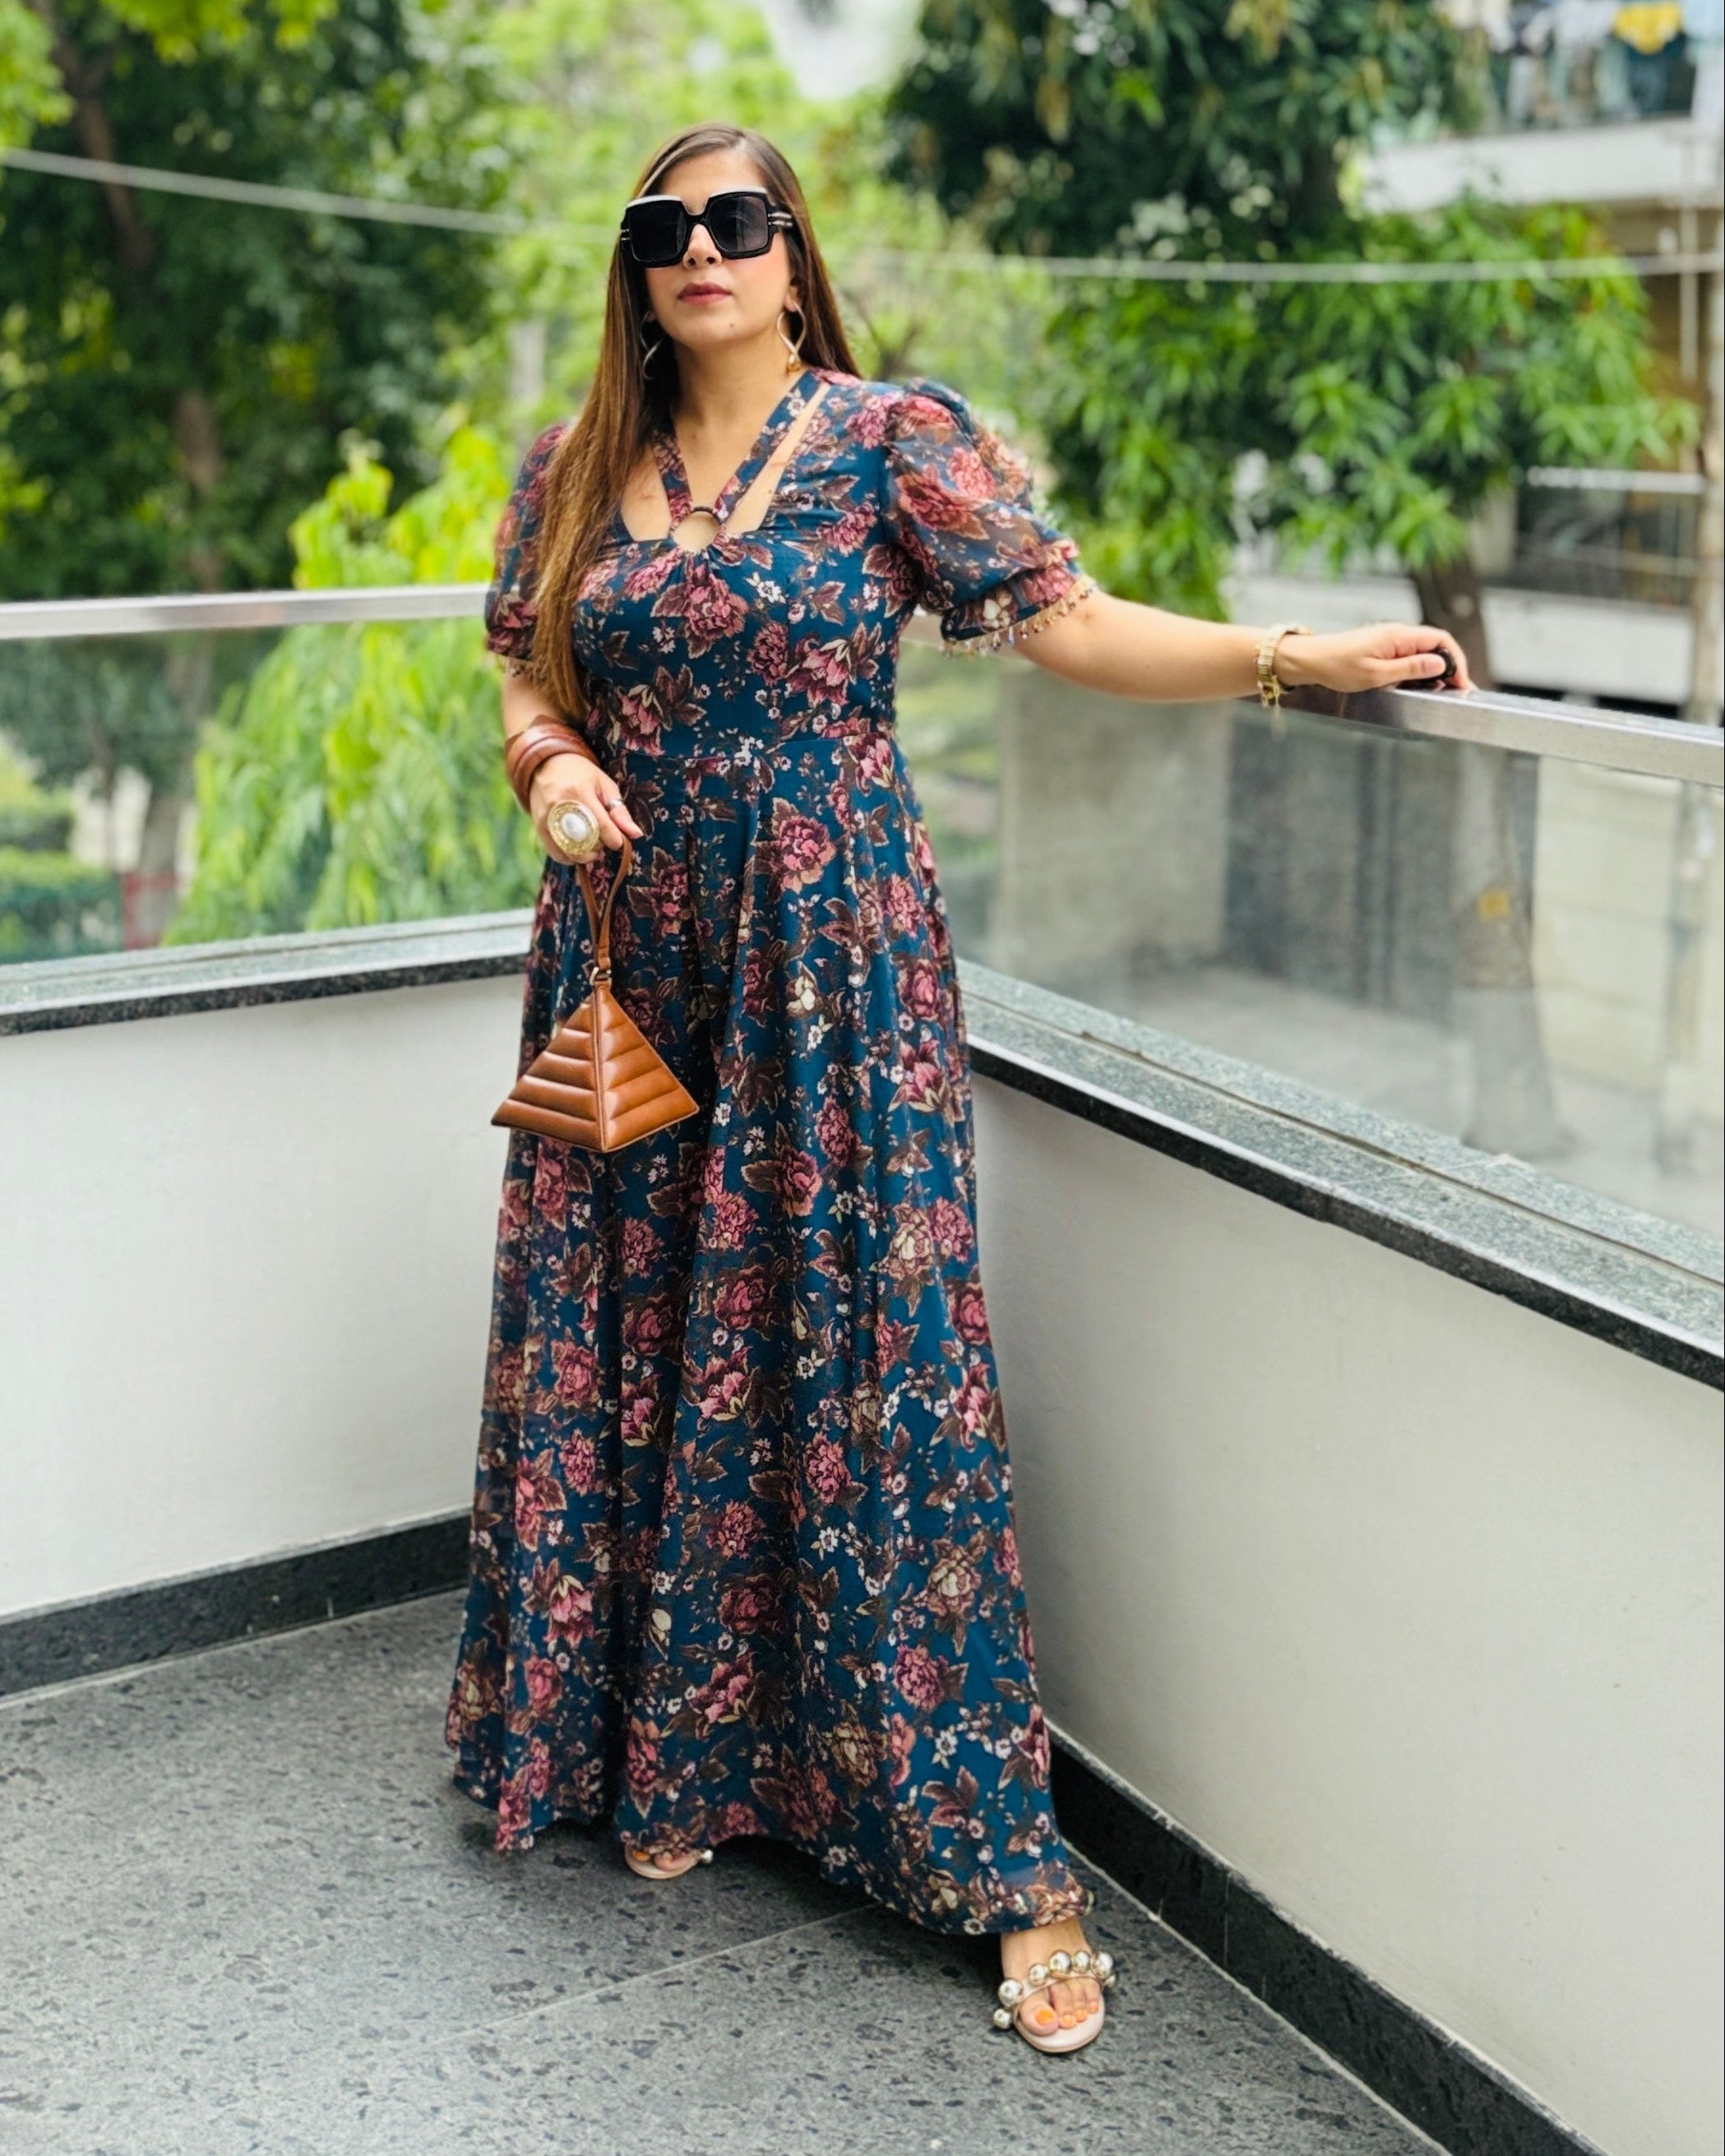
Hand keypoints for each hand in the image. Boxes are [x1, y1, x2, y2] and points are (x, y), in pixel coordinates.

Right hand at [528, 751, 643, 857]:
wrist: (546, 765)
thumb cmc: (581, 774)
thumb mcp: (604, 785)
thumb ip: (619, 811)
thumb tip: (635, 834)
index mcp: (579, 793)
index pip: (602, 826)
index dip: (615, 839)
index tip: (617, 840)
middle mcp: (560, 806)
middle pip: (585, 842)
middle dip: (599, 847)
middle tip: (603, 840)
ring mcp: (546, 818)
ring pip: (569, 851)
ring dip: (585, 855)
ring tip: (591, 846)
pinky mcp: (538, 827)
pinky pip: (555, 853)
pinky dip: (569, 857)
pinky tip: (577, 850)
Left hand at [1275, 622, 1472, 695]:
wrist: (1311, 660)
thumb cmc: (1337, 667)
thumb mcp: (1377, 674)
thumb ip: (1410, 669)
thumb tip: (1440, 665)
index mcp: (1399, 636)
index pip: (1441, 641)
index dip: (1456, 660)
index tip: (1461, 682)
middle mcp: (1398, 634)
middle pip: (1436, 645)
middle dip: (1451, 666)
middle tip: (1457, 690)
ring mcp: (1390, 640)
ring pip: (1424, 651)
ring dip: (1436, 669)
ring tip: (1442, 690)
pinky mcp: (1383, 648)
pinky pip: (1410, 655)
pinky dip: (1420, 669)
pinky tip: (1420, 684)